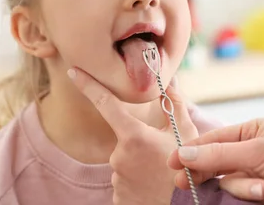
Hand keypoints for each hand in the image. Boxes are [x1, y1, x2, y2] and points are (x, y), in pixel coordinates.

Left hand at [69, 68, 198, 204]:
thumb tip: (167, 80)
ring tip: (161, 173)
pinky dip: (138, 180)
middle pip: (125, 138)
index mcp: (134, 136)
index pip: (105, 102)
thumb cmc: (189, 171)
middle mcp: (119, 156)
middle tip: (163, 155)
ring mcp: (116, 178)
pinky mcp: (117, 196)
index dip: (88, 84)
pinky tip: (152, 186)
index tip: (74, 71)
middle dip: (140, 142)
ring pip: (125, 160)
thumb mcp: (187, 134)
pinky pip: (125, 180)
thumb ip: (174, 104)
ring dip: (140, 162)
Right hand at [168, 118, 263, 204]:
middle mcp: (251, 153)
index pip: (212, 141)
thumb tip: (182, 153)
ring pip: (232, 187)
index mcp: (250, 132)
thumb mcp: (257, 152)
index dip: (190, 152)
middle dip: (218, 177)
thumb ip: (218, 155)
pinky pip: (247, 201)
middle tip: (190, 186)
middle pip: (216, 167)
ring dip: (248, 191)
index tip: (171, 165)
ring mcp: (257, 176)